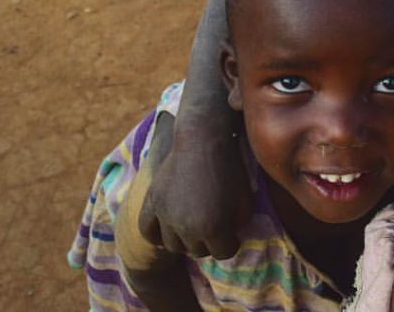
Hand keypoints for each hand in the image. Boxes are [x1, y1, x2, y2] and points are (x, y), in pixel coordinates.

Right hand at [139, 116, 250, 259]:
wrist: (203, 140)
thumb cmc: (230, 168)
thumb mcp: (245, 200)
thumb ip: (237, 225)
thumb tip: (228, 236)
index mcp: (212, 227)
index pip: (224, 253)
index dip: (231, 243)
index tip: (232, 233)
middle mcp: (186, 227)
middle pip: (198, 251)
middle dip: (209, 241)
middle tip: (214, 224)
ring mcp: (165, 216)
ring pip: (174, 246)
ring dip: (186, 239)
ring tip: (194, 226)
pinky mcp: (152, 202)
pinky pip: (148, 232)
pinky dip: (158, 234)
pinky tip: (169, 228)